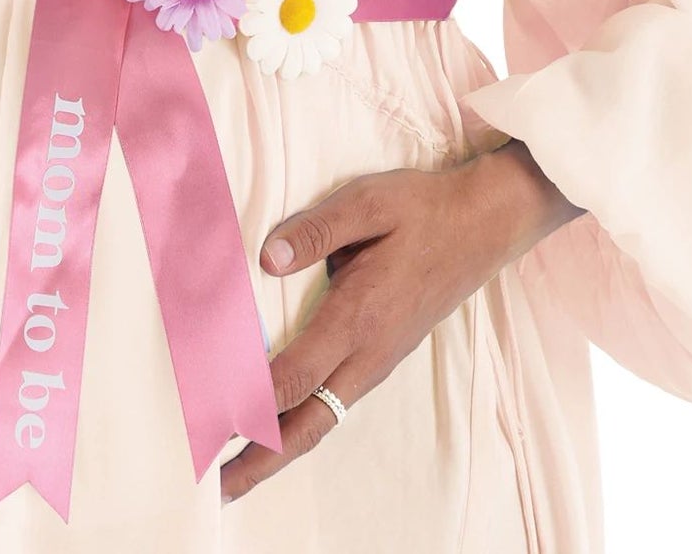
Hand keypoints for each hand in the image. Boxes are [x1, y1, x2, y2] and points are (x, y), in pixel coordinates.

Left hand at [219, 142, 580, 505]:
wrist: (483, 226)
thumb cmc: (423, 210)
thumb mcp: (369, 202)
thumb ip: (316, 230)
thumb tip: (267, 258)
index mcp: (358, 316)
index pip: (294, 375)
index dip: (249, 402)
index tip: (208, 420)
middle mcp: (368, 352)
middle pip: (308, 423)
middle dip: (260, 459)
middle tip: (216, 489)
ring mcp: (378, 360)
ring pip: (323, 420)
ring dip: (278, 449)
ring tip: (236, 473)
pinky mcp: (382, 357)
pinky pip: (336, 405)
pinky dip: (302, 427)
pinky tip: (279, 429)